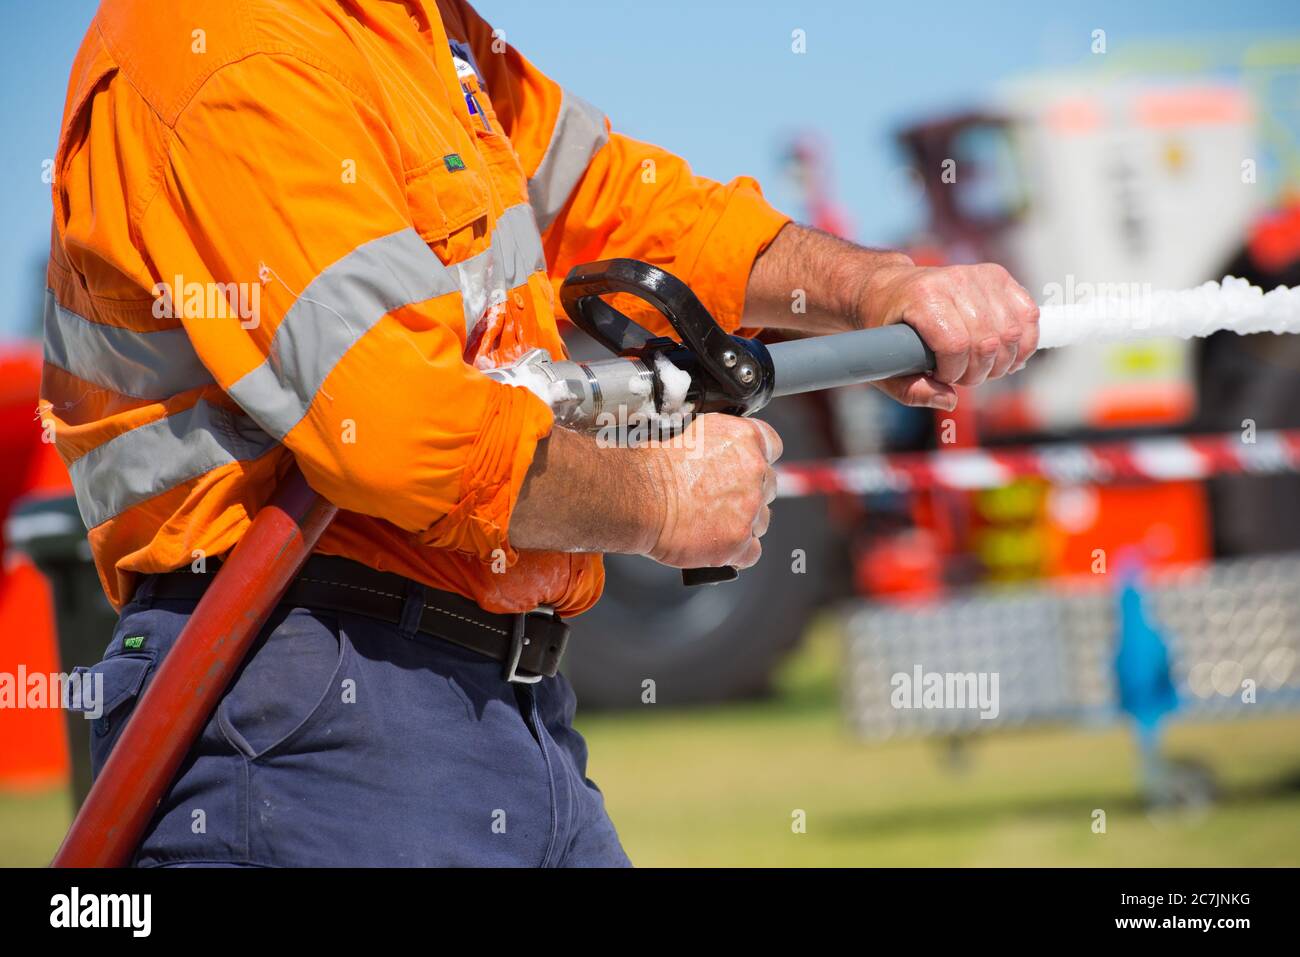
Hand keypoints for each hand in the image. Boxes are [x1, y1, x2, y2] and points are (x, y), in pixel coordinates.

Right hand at [642, 414, 781, 568]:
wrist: (636, 497)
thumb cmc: (651, 467)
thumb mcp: (692, 436)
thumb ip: (722, 447)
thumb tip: (724, 459)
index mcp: (744, 438)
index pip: (773, 446)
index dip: (758, 459)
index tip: (747, 469)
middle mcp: (754, 470)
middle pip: (768, 486)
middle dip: (748, 494)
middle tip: (719, 500)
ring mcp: (749, 508)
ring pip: (762, 520)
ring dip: (742, 523)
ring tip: (710, 523)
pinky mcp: (739, 541)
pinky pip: (752, 552)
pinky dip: (735, 552)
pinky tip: (713, 544)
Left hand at [856, 261, 1039, 409]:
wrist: (889, 287)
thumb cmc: (884, 327)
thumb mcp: (883, 364)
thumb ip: (911, 390)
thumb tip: (950, 401)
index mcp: (922, 298)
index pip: (956, 344)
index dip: (954, 372)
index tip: (941, 376)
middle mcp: (953, 281)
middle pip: (987, 342)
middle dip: (977, 372)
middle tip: (960, 375)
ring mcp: (979, 276)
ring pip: (1011, 333)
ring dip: (1000, 362)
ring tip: (978, 365)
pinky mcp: (997, 276)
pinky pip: (1028, 315)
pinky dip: (1024, 343)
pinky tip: (1005, 355)